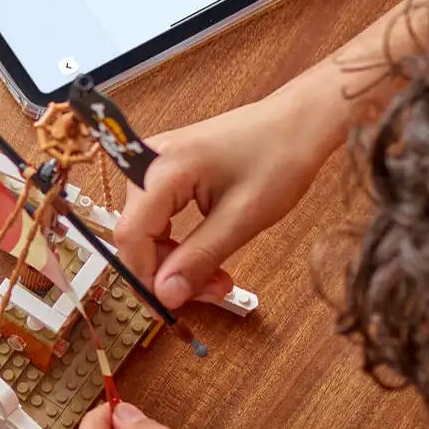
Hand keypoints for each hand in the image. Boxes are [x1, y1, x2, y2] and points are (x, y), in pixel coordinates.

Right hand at [112, 85, 340, 308]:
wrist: (298, 122)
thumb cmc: (278, 157)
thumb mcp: (242, 218)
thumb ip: (198, 258)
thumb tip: (166, 294)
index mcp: (161, 170)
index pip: (131, 236)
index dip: (147, 277)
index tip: (174, 306)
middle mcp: (147, 163)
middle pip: (136, 234)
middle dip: (168, 271)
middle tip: (212, 291)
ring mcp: (154, 164)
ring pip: (147, 229)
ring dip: (177, 259)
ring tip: (217, 275)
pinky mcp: (166, 170)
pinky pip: (158, 216)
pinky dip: (180, 241)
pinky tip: (205, 251)